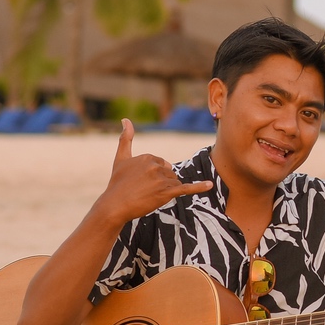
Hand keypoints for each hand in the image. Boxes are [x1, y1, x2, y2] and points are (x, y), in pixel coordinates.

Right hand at [93, 119, 213, 224]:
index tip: (141, 182)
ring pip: (174, 182)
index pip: (161, 164)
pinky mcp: (166, 193)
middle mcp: (155, 166)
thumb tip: (126, 119)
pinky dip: (199, 187)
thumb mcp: (120, 158)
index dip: (153, 175)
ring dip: (166, 190)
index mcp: (148, 157)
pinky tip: (210, 185)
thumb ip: (125, 138)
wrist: (114, 205)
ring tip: (149, 196)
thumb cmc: (117, 183)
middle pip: (169, 173)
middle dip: (161, 182)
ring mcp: (161, 180)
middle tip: (144, 191)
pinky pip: (186, 189)